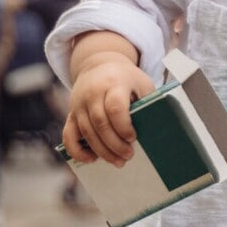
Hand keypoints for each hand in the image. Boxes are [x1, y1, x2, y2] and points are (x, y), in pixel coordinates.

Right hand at [63, 50, 155, 164]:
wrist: (97, 65)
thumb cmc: (126, 78)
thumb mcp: (142, 83)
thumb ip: (148, 102)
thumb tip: (158, 129)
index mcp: (113, 83)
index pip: (115, 107)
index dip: (123, 126)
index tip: (133, 138)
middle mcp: (92, 93)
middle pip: (100, 122)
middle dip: (114, 143)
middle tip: (128, 156)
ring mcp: (79, 104)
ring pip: (86, 131)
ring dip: (102, 150)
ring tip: (118, 161)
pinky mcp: (71, 114)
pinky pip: (68, 135)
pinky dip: (76, 150)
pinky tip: (91, 159)